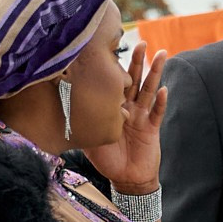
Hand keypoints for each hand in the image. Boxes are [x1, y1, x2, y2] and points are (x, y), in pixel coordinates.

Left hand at [86, 43, 167, 194]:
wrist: (126, 179)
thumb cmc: (107, 159)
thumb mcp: (89, 137)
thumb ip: (81, 121)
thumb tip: (59, 106)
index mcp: (114, 108)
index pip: (115, 83)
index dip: (116, 67)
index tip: (113, 48)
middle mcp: (130, 108)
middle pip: (135, 80)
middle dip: (139, 61)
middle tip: (141, 42)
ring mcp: (142, 117)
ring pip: (149, 90)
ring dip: (155, 73)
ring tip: (160, 55)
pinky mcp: (152, 129)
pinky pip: (157, 113)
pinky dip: (160, 102)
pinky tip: (163, 90)